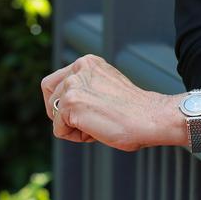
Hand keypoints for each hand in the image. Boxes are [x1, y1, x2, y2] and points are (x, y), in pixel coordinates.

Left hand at [40, 54, 178, 150]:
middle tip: (87, 120)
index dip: (64, 101)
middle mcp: (78, 68)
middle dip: (62, 113)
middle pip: (49, 96)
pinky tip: (96, 130)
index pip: (56, 82)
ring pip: (54, 114)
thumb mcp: (105, 86)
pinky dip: (76, 137)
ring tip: (98, 124)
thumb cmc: (134, 110)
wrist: (151, 117)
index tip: (85, 110)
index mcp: (88, 62)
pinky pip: (59, 130)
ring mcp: (73, 85)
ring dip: (73, 126)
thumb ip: (86, 87)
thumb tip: (65, 104)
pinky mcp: (70, 104)